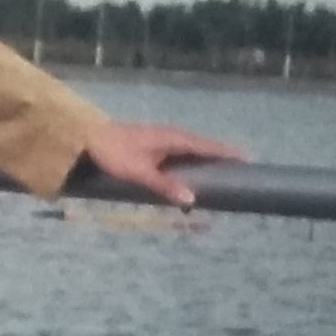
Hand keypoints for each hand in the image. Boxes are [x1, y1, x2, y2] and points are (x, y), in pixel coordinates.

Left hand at [82, 122, 245, 207]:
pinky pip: (181, 155)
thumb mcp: (138, 172)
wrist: (86, 139)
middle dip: (222, 157)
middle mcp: (171, 136)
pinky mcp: (153, 146)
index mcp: (172, 138)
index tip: (249, 159)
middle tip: (243, 170)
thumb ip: (164, 185)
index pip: (207, 146)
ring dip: (207, 161)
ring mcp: (162, 140)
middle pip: (203, 148)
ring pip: (192, 151)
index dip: (227, 153)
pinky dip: (192, 164)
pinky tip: (192, 177)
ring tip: (224, 175)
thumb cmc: (112, 153)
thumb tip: (192, 199)